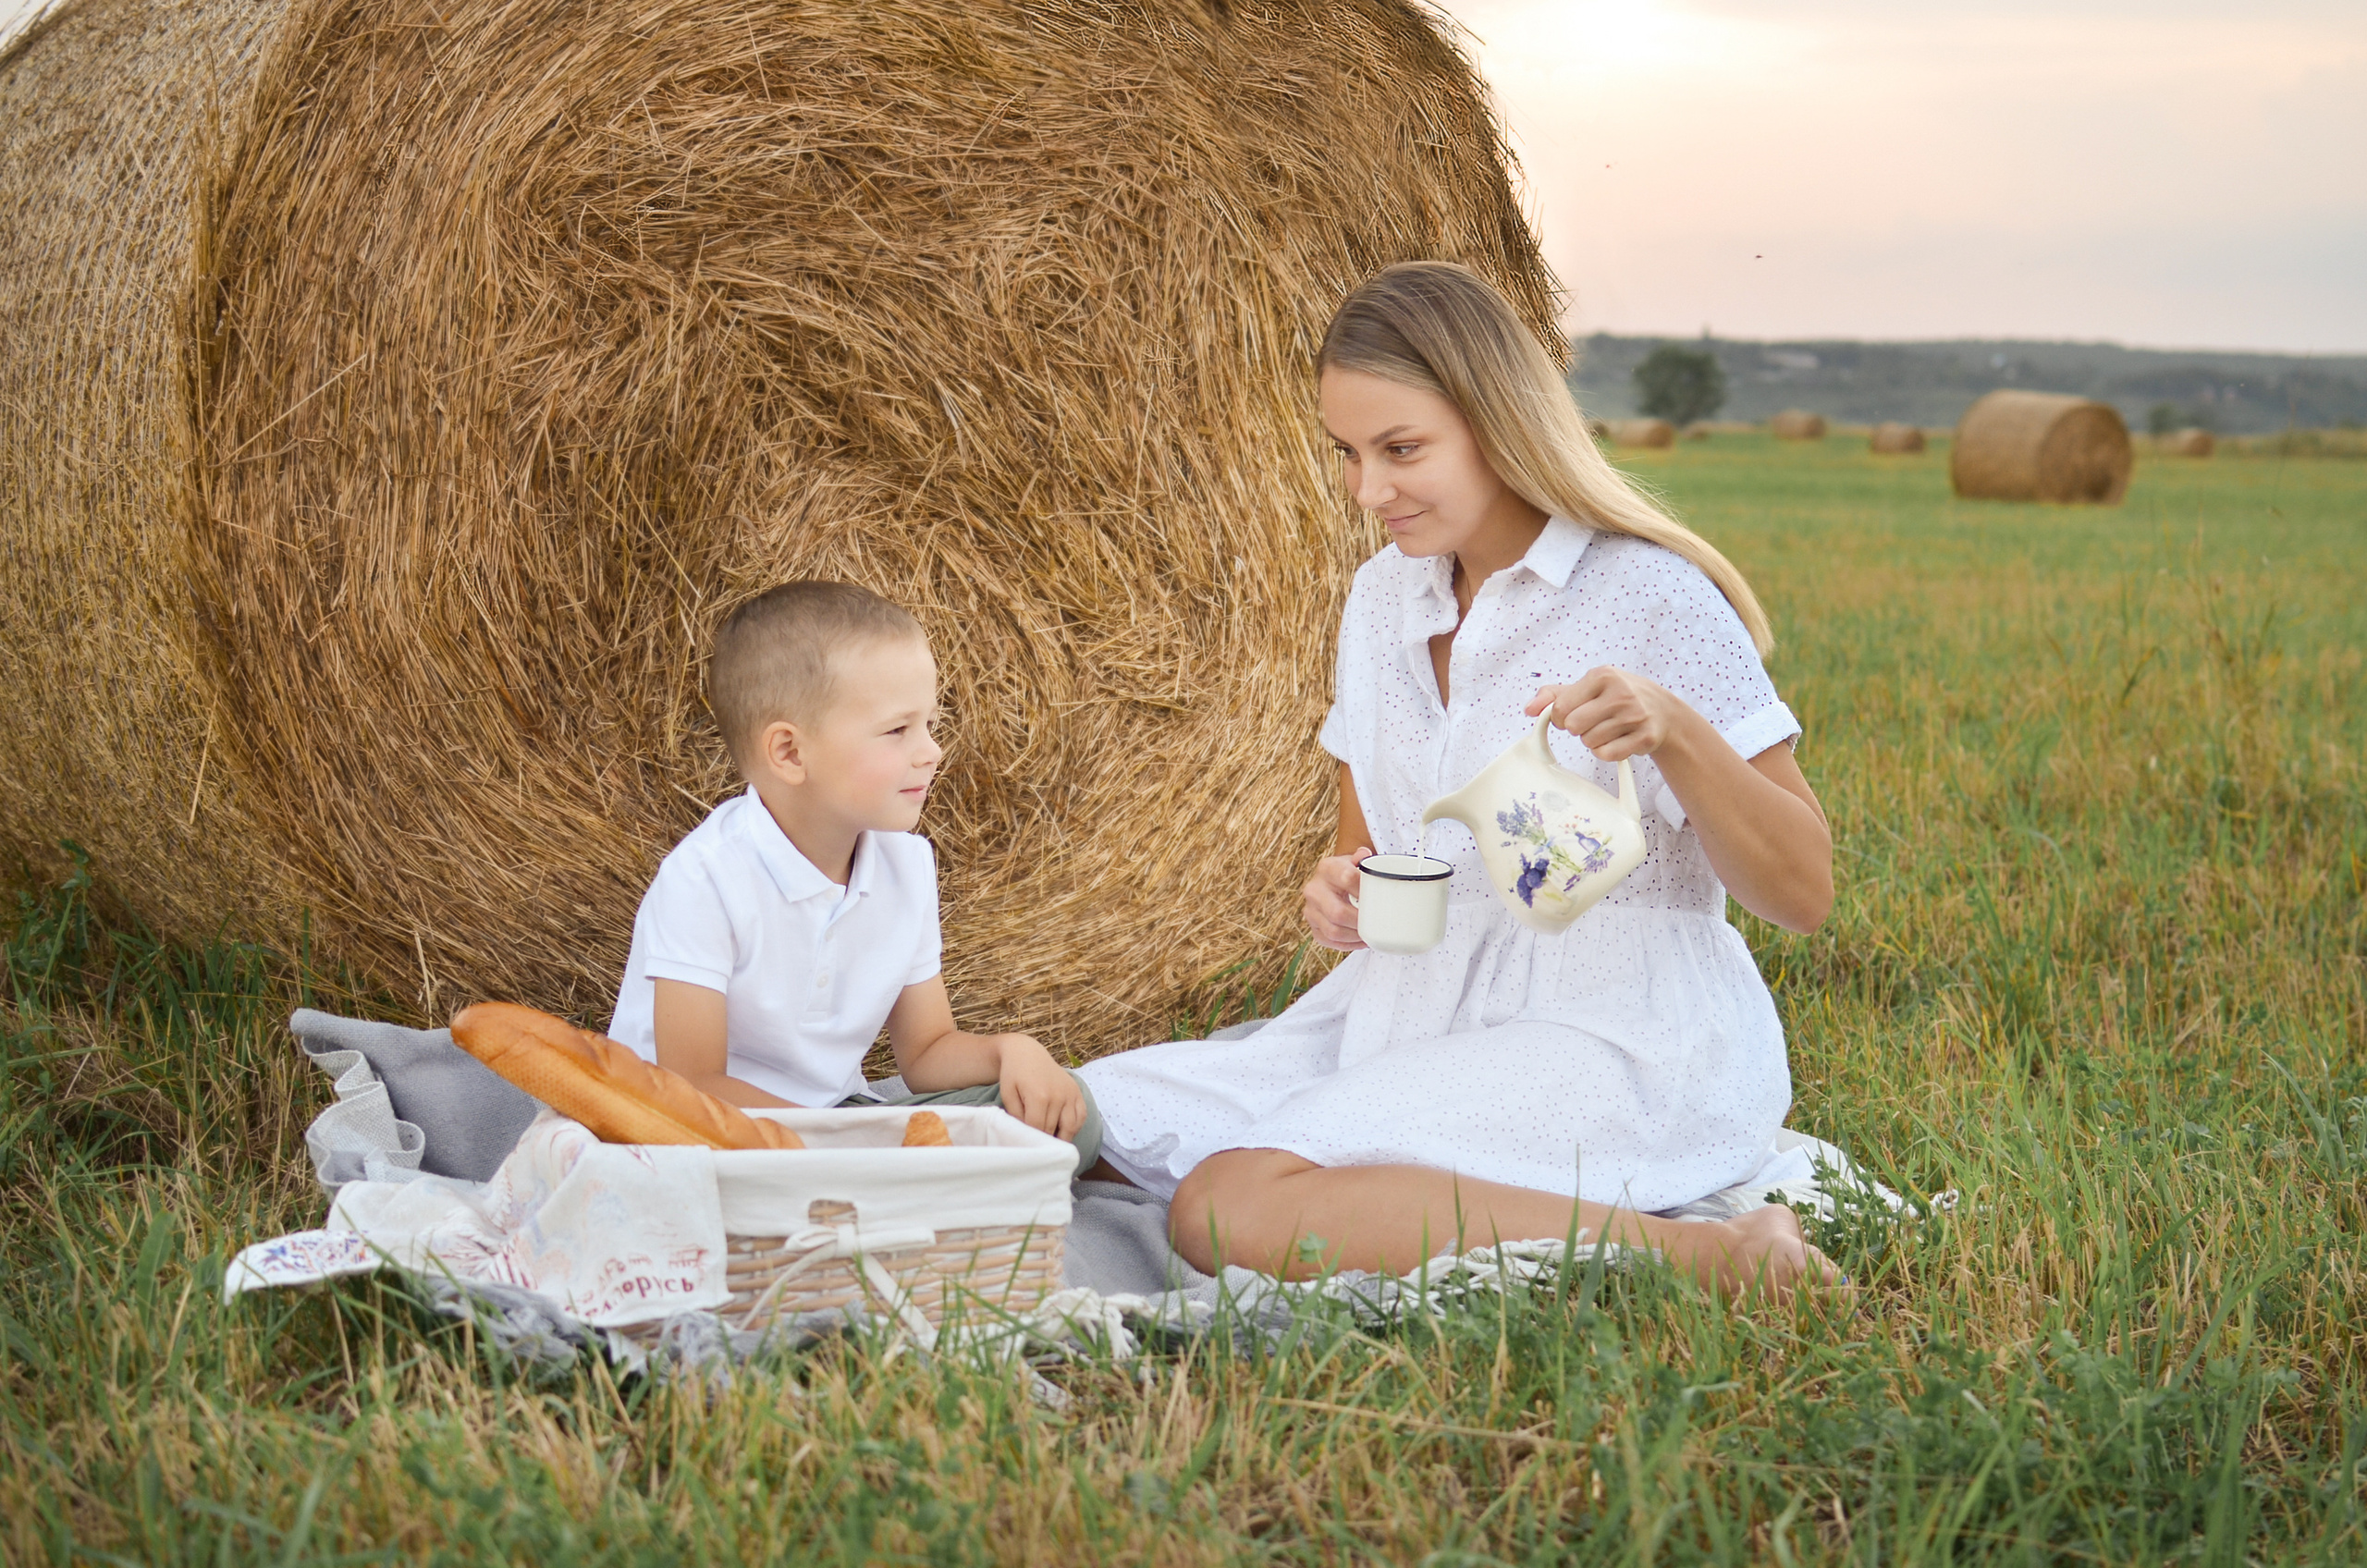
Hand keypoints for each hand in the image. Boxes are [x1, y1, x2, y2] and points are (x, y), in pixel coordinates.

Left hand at [994, 1034, 1085, 1140]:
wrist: (1027, 1053)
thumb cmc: (1014, 1074)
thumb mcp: (1008, 1095)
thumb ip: (1016, 1117)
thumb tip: (1025, 1136)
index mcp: (1039, 1096)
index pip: (1038, 1129)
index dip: (1031, 1139)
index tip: (1026, 1144)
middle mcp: (1059, 1096)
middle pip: (1053, 1130)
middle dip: (1044, 1140)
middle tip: (1037, 1146)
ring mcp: (1070, 1093)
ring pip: (1071, 1128)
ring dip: (1062, 1138)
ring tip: (1052, 1144)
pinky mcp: (1077, 1091)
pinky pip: (1081, 1116)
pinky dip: (1075, 1128)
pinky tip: (1065, 1131)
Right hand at [1302, 846, 1369, 951]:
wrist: (1333, 880)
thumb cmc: (1350, 871)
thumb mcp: (1358, 861)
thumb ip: (1366, 861)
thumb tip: (1366, 855)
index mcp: (1327, 868)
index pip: (1347, 878)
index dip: (1366, 890)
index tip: (1380, 898)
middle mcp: (1313, 889)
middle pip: (1338, 912)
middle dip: (1361, 921)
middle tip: (1378, 923)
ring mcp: (1310, 910)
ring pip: (1333, 931)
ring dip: (1356, 936)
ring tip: (1371, 934)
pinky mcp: (1312, 926)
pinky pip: (1330, 941)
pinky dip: (1348, 944)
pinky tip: (1361, 939)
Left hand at [1525, 666, 1694, 761]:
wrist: (1662, 710)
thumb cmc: (1617, 696)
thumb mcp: (1588, 686)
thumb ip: (1553, 695)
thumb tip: (1529, 709)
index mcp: (1602, 676)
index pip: (1561, 708)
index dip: (1561, 717)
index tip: (1573, 714)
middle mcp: (1620, 694)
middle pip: (1574, 727)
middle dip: (1578, 729)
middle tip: (1592, 722)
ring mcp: (1634, 716)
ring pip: (1590, 743)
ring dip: (1593, 740)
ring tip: (1608, 728)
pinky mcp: (1644, 737)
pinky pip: (1607, 755)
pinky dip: (1606, 752)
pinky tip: (1617, 740)